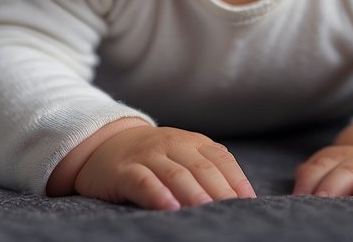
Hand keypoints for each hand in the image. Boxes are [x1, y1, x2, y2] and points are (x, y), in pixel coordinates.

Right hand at [74, 125, 256, 210]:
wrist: (103, 143)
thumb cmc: (152, 157)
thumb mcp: (182, 155)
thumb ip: (207, 170)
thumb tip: (239, 198)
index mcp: (192, 142)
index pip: (220, 158)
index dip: (236, 179)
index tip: (248, 201)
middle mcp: (172, 145)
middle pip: (201, 168)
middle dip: (219, 190)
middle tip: (232, 210)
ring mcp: (147, 156)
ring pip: (175, 174)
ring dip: (193, 193)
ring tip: (206, 210)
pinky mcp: (124, 171)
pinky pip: (143, 181)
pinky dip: (157, 194)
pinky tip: (169, 207)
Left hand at [293, 144, 352, 196]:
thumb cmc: (351, 170)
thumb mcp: (331, 166)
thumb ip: (311, 176)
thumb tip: (293, 192)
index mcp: (338, 158)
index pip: (320, 166)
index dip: (309, 181)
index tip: (298, 197)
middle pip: (347, 172)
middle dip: (334, 185)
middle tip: (323, 200)